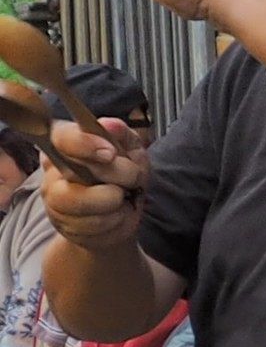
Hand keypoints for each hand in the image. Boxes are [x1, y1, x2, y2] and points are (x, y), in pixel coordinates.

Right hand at [39, 116, 149, 252]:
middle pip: (74, 169)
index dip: (83, 144)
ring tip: (123, 197)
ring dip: (112, 200)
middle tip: (133, 178)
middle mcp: (52, 168)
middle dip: (115, 175)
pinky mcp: (61, 221)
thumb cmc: (125, 178)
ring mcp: (53, 196)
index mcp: (66, 142)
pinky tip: (117, 214)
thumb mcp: (133, 151)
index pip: (60, 137)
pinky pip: (89, 222)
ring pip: (77, 199)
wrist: (124, 215)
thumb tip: (110, 124)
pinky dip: (113, 219)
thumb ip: (123, 135)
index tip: (110, 153)